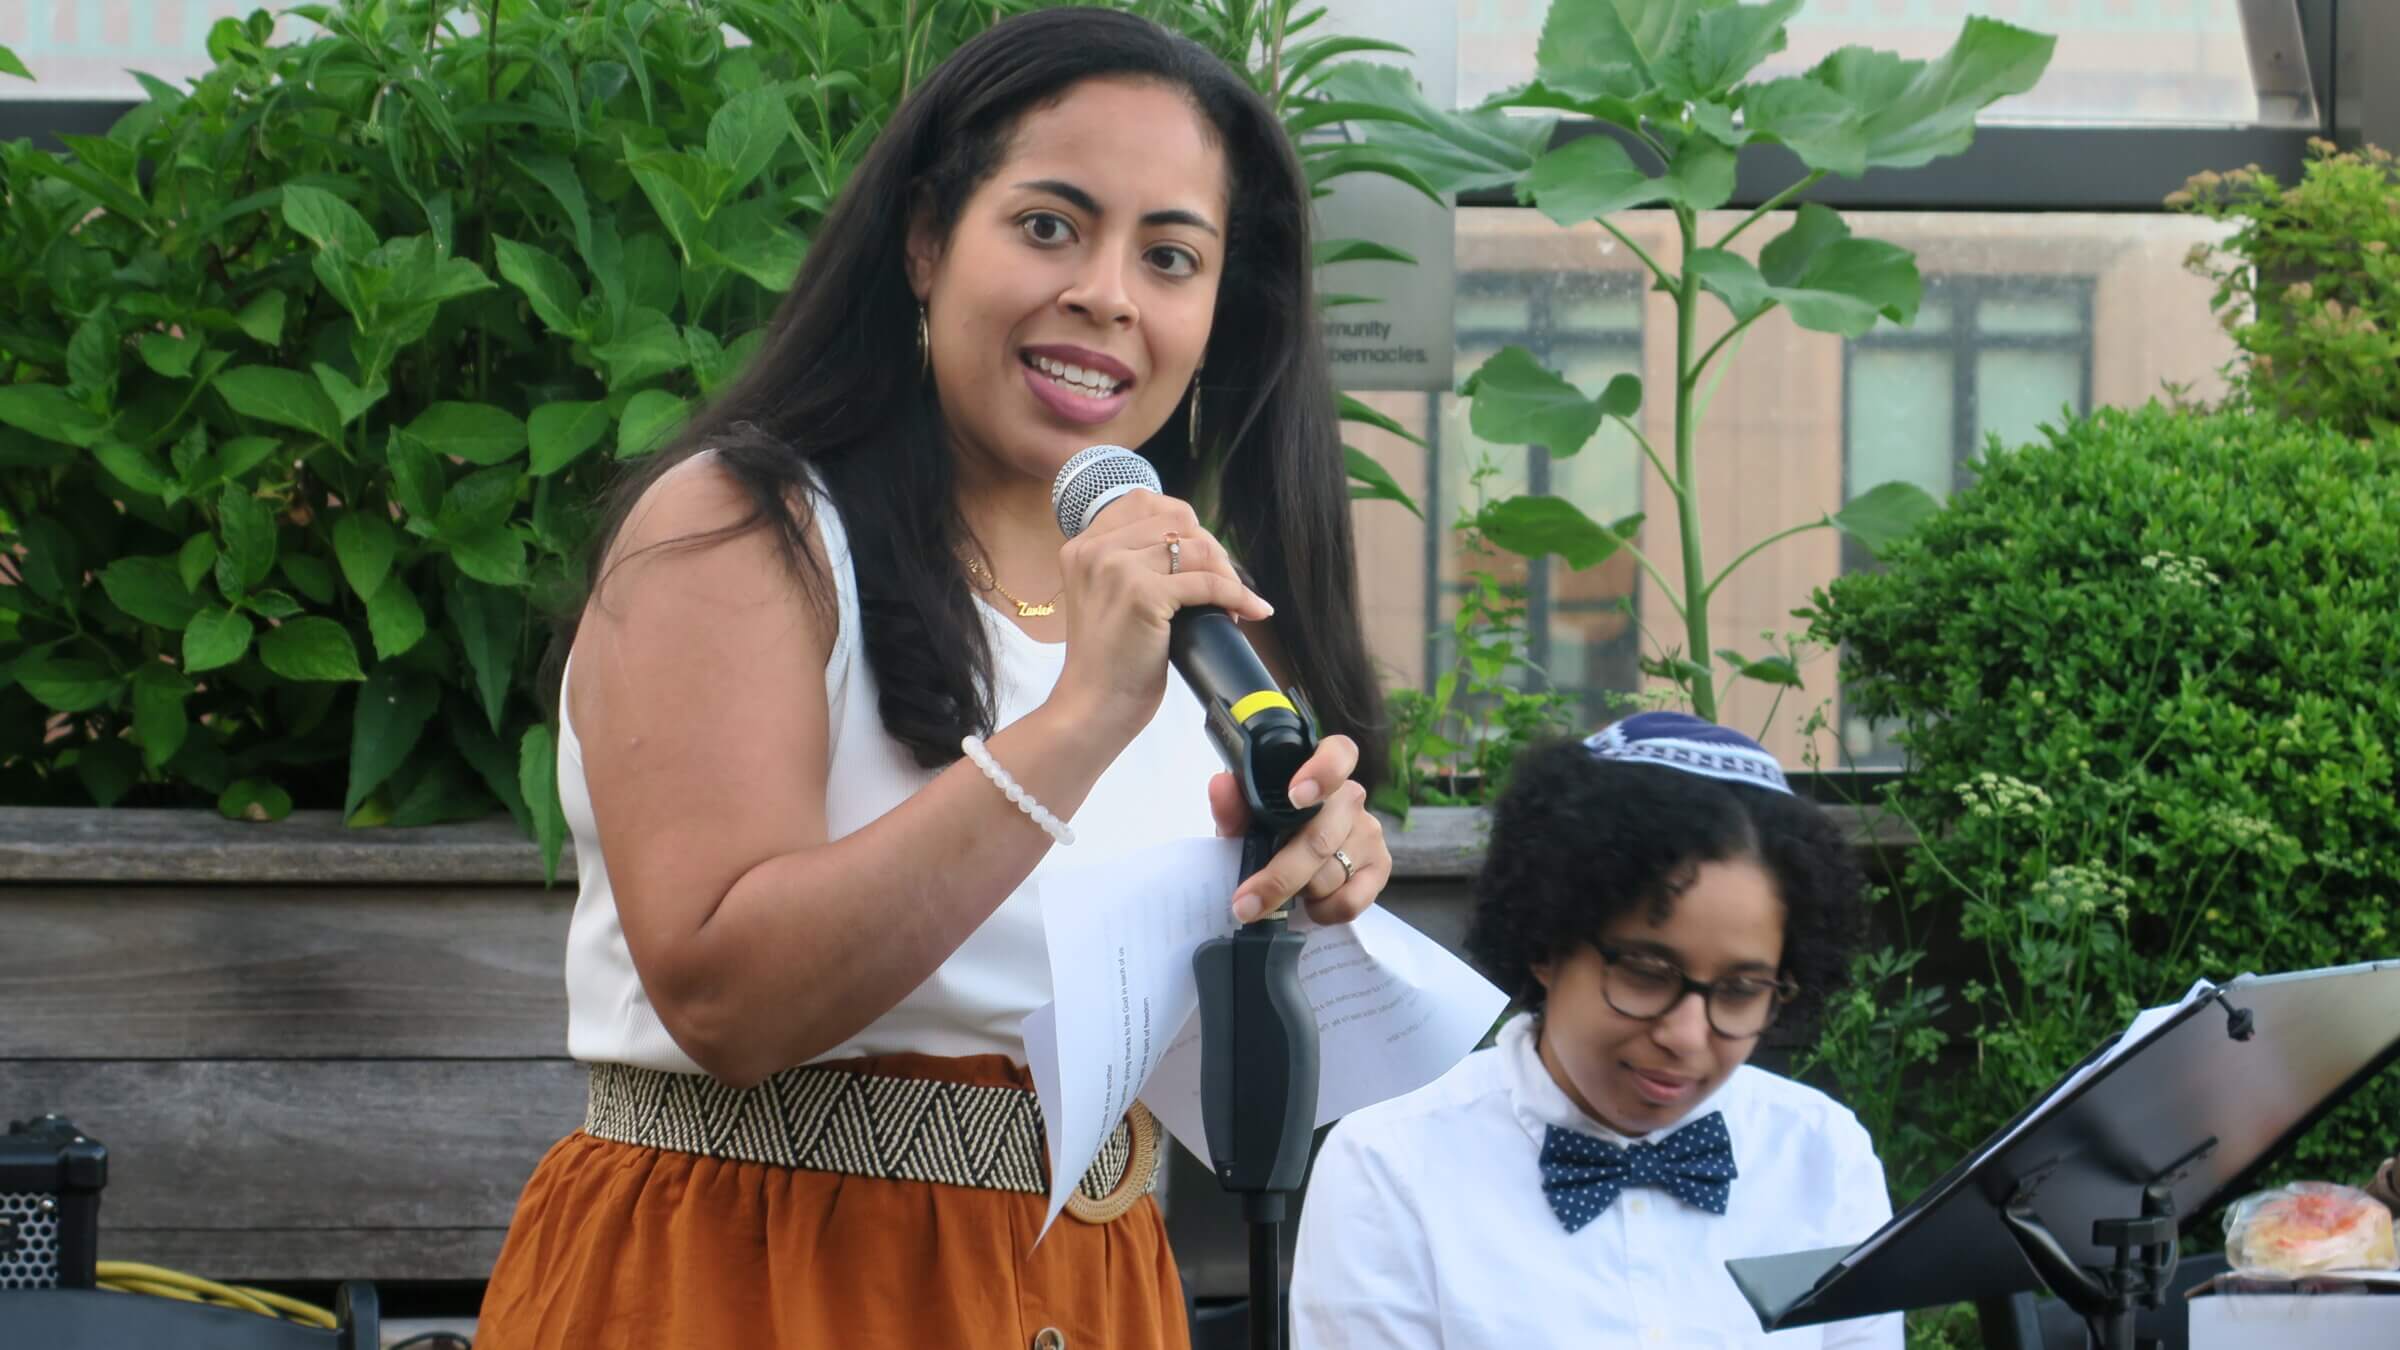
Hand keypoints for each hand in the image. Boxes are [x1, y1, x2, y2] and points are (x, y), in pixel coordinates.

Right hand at [1050, 490, 1272, 740]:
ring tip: (1234, 604)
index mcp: (1083, 546)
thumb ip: (1133, 565)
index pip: (1145, 501)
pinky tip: (1250, 612)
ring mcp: (1116, 569)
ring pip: (1198, 548)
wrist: (1092, 707)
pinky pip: (1208, 582)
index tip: (1200, 556)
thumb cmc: (1108, 662)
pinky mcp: (1142, 595)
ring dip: (1228, 574)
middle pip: (1178, 520)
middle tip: (1223, 585)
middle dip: (1211, 549)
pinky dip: (1237, 597)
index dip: (1184, 525)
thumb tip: (1198, 548)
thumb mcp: (1106, 598)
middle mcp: (1095, 549)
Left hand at [1210, 733, 1388, 924]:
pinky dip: (1323, 911)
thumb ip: (1233, 806)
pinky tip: (1312, 903)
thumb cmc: (1268, 836)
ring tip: (1288, 889)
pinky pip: (1350, 900)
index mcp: (1317, 772)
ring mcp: (1369, 832)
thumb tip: (1221, 784)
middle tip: (1246, 903)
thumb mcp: (1244, 824)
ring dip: (1299, 894)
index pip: (1337, 754)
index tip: (1295, 796)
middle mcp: (1350, 797)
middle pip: (1319, 839)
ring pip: (1330, 875)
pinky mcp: (1380, 867)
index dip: (1321, 772)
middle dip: (1279, 877)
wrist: (1291, 872)